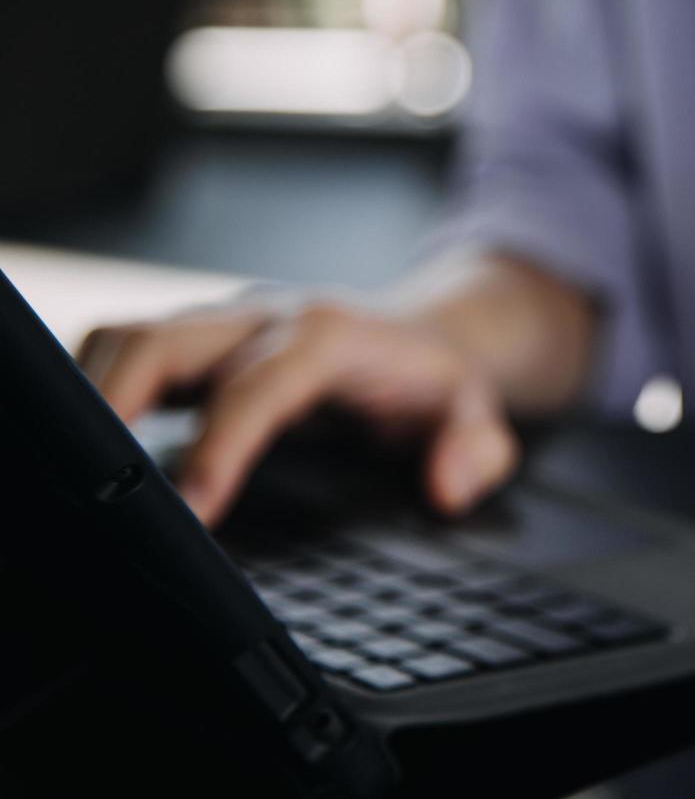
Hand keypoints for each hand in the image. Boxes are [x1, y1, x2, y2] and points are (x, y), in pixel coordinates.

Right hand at [79, 301, 519, 527]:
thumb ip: (476, 451)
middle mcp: (266, 321)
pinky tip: (92, 446)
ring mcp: (227, 326)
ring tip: (80, 470)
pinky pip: (131, 350)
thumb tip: (446, 486)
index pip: (257, 387)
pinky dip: (99, 388)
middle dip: (117, 406)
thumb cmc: (439, 380)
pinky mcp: (203, 341)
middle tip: (99, 489)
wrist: (430, 331)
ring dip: (95, 393)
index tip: (193, 507)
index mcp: (328, 339)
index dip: (221, 444)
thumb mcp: (479, 415)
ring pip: (132, 337)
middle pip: (166, 341)